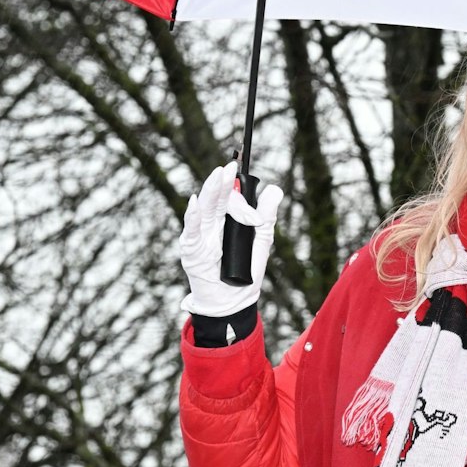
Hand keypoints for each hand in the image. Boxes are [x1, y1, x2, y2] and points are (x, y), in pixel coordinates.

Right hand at [179, 161, 282, 317]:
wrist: (234, 301)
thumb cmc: (246, 271)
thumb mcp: (261, 240)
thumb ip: (266, 216)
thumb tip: (274, 190)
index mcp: (225, 222)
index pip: (229, 199)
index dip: (235, 187)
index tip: (238, 169)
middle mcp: (211, 226)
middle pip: (215, 201)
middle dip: (221, 183)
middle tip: (229, 165)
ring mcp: (200, 238)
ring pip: (204, 211)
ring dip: (210, 193)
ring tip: (217, 176)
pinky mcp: (192, 252)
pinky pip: (191, 232)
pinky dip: (192, 217)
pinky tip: (195, 202)